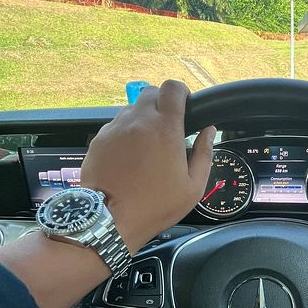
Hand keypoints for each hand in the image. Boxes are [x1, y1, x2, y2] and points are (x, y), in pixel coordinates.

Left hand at [81, 80, 214, 253]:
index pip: (173, 87)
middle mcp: (138, 121)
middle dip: (161, 104)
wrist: (109, 220)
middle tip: (167, 128)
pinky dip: (124, 134)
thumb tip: (209, 132)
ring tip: (147, 146)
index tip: (185, 107)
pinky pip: (115, 126)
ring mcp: (115, 128)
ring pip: (131, 109)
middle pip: (151, 92)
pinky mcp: (98, 139)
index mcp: (165, 128)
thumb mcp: (193, 187)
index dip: (181, 93)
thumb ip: (204, 153)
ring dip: (142, 120)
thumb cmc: (154, 206)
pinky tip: (128, 157)